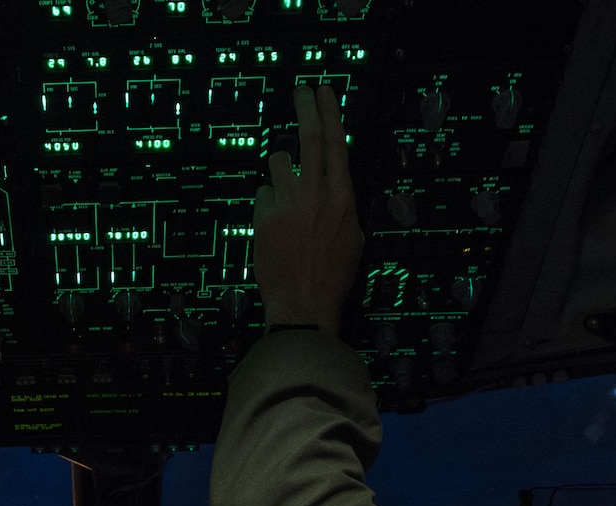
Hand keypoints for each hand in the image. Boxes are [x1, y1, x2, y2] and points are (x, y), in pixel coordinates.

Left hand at [255, 84, 363, 333]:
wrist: (303, 306)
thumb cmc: (333, 277)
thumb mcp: (353, 238)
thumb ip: (343, 207)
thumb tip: (335, 188)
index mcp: (343, 197)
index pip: (337, 143)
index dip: (330, 112)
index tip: (325, 91)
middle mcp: (316, 193)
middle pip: (308, 137)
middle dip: (305, 108)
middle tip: (301, 90)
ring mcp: (287, 203)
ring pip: (277, 163)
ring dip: (280, 171)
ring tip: (285, 197)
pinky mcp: (263, 216)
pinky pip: (262, 193)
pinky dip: (267, 203)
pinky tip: (274, 226)